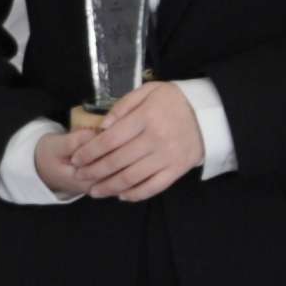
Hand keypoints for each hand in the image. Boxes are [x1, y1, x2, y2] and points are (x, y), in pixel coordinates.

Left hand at [50, 82, 205, 196]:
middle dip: (93, 171)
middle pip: (117, 161)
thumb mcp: (148, 91)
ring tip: (94, 191)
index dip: (89, 152)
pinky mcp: (177, 170)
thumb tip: (102, 127)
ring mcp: (167, 157)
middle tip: (78, 176)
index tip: (76, 159)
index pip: (110, 140)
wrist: (209, 113)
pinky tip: (121, 195)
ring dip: (109, 187)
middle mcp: (155, 140)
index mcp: (146, 118)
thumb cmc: (174, 100)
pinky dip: (135, 194)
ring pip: (132, 178)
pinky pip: (153, 187)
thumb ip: (123, 106)